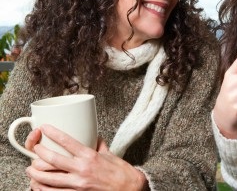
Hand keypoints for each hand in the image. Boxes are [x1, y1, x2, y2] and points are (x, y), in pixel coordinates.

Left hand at [26, 124, 148, 190]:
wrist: (129, 189)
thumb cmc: (120, 172)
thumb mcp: (109, 154)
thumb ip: (99, 145)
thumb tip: (94, 136)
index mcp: (90, 156)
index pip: (67, 141)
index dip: (53, 133)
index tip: (45, 128)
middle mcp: (82, 169)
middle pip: (53, 160)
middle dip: (39, 153)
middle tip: (35, 149)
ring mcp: (78, 185)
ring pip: (49, 179)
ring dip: (36, 173)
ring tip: (30, 169)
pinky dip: (43, 189)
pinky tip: (38, 185)